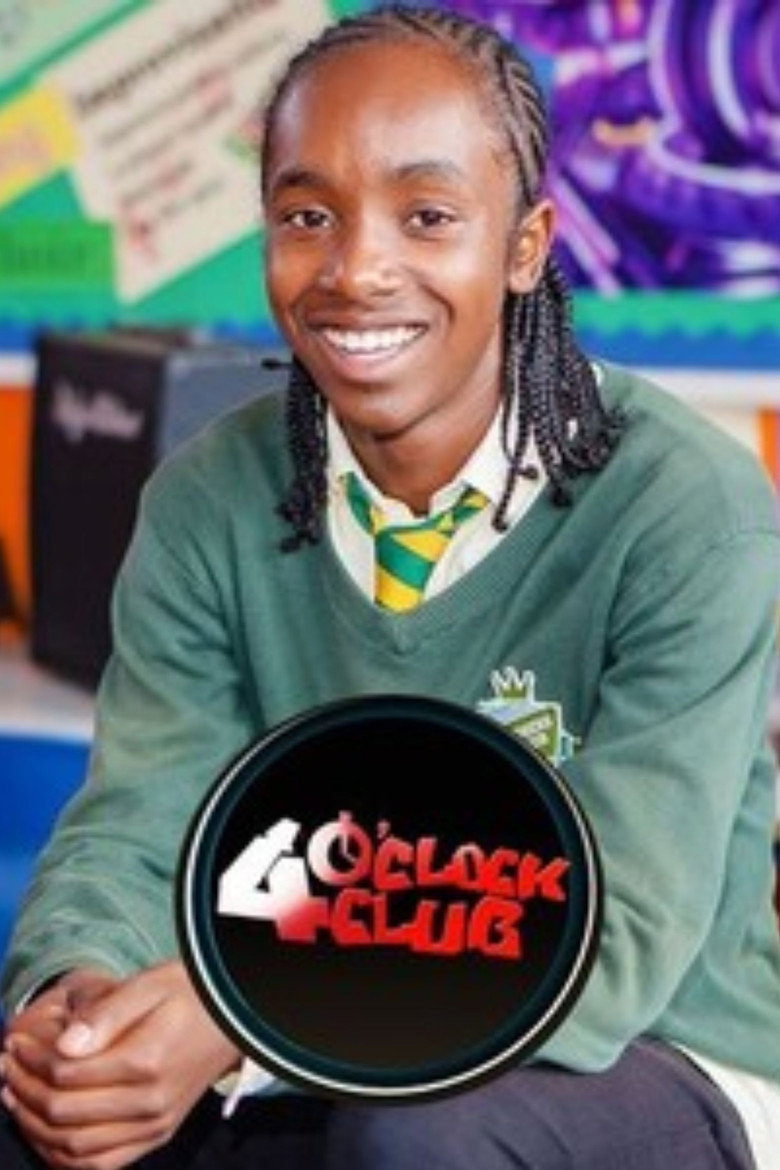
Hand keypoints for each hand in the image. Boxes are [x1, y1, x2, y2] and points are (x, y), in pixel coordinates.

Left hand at [1, 960, 239, 1169]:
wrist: (234, 1014)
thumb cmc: (188, 992)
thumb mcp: (150, 984)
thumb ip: (106, 1014)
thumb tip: (62, 1046)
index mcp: (146, 1062)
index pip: (67, 1074)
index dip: (31, 1060)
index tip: (14, 1042)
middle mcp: (150, 1103)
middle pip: (64, 1112)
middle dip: (24, 1090)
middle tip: (7, 1064)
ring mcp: (155, 1125)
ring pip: (75, 1148)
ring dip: (34, 1126)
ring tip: (14, 1095)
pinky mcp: (157, 1135)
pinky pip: (100, 1164)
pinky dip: (63, 1156)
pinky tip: (44, 1130)